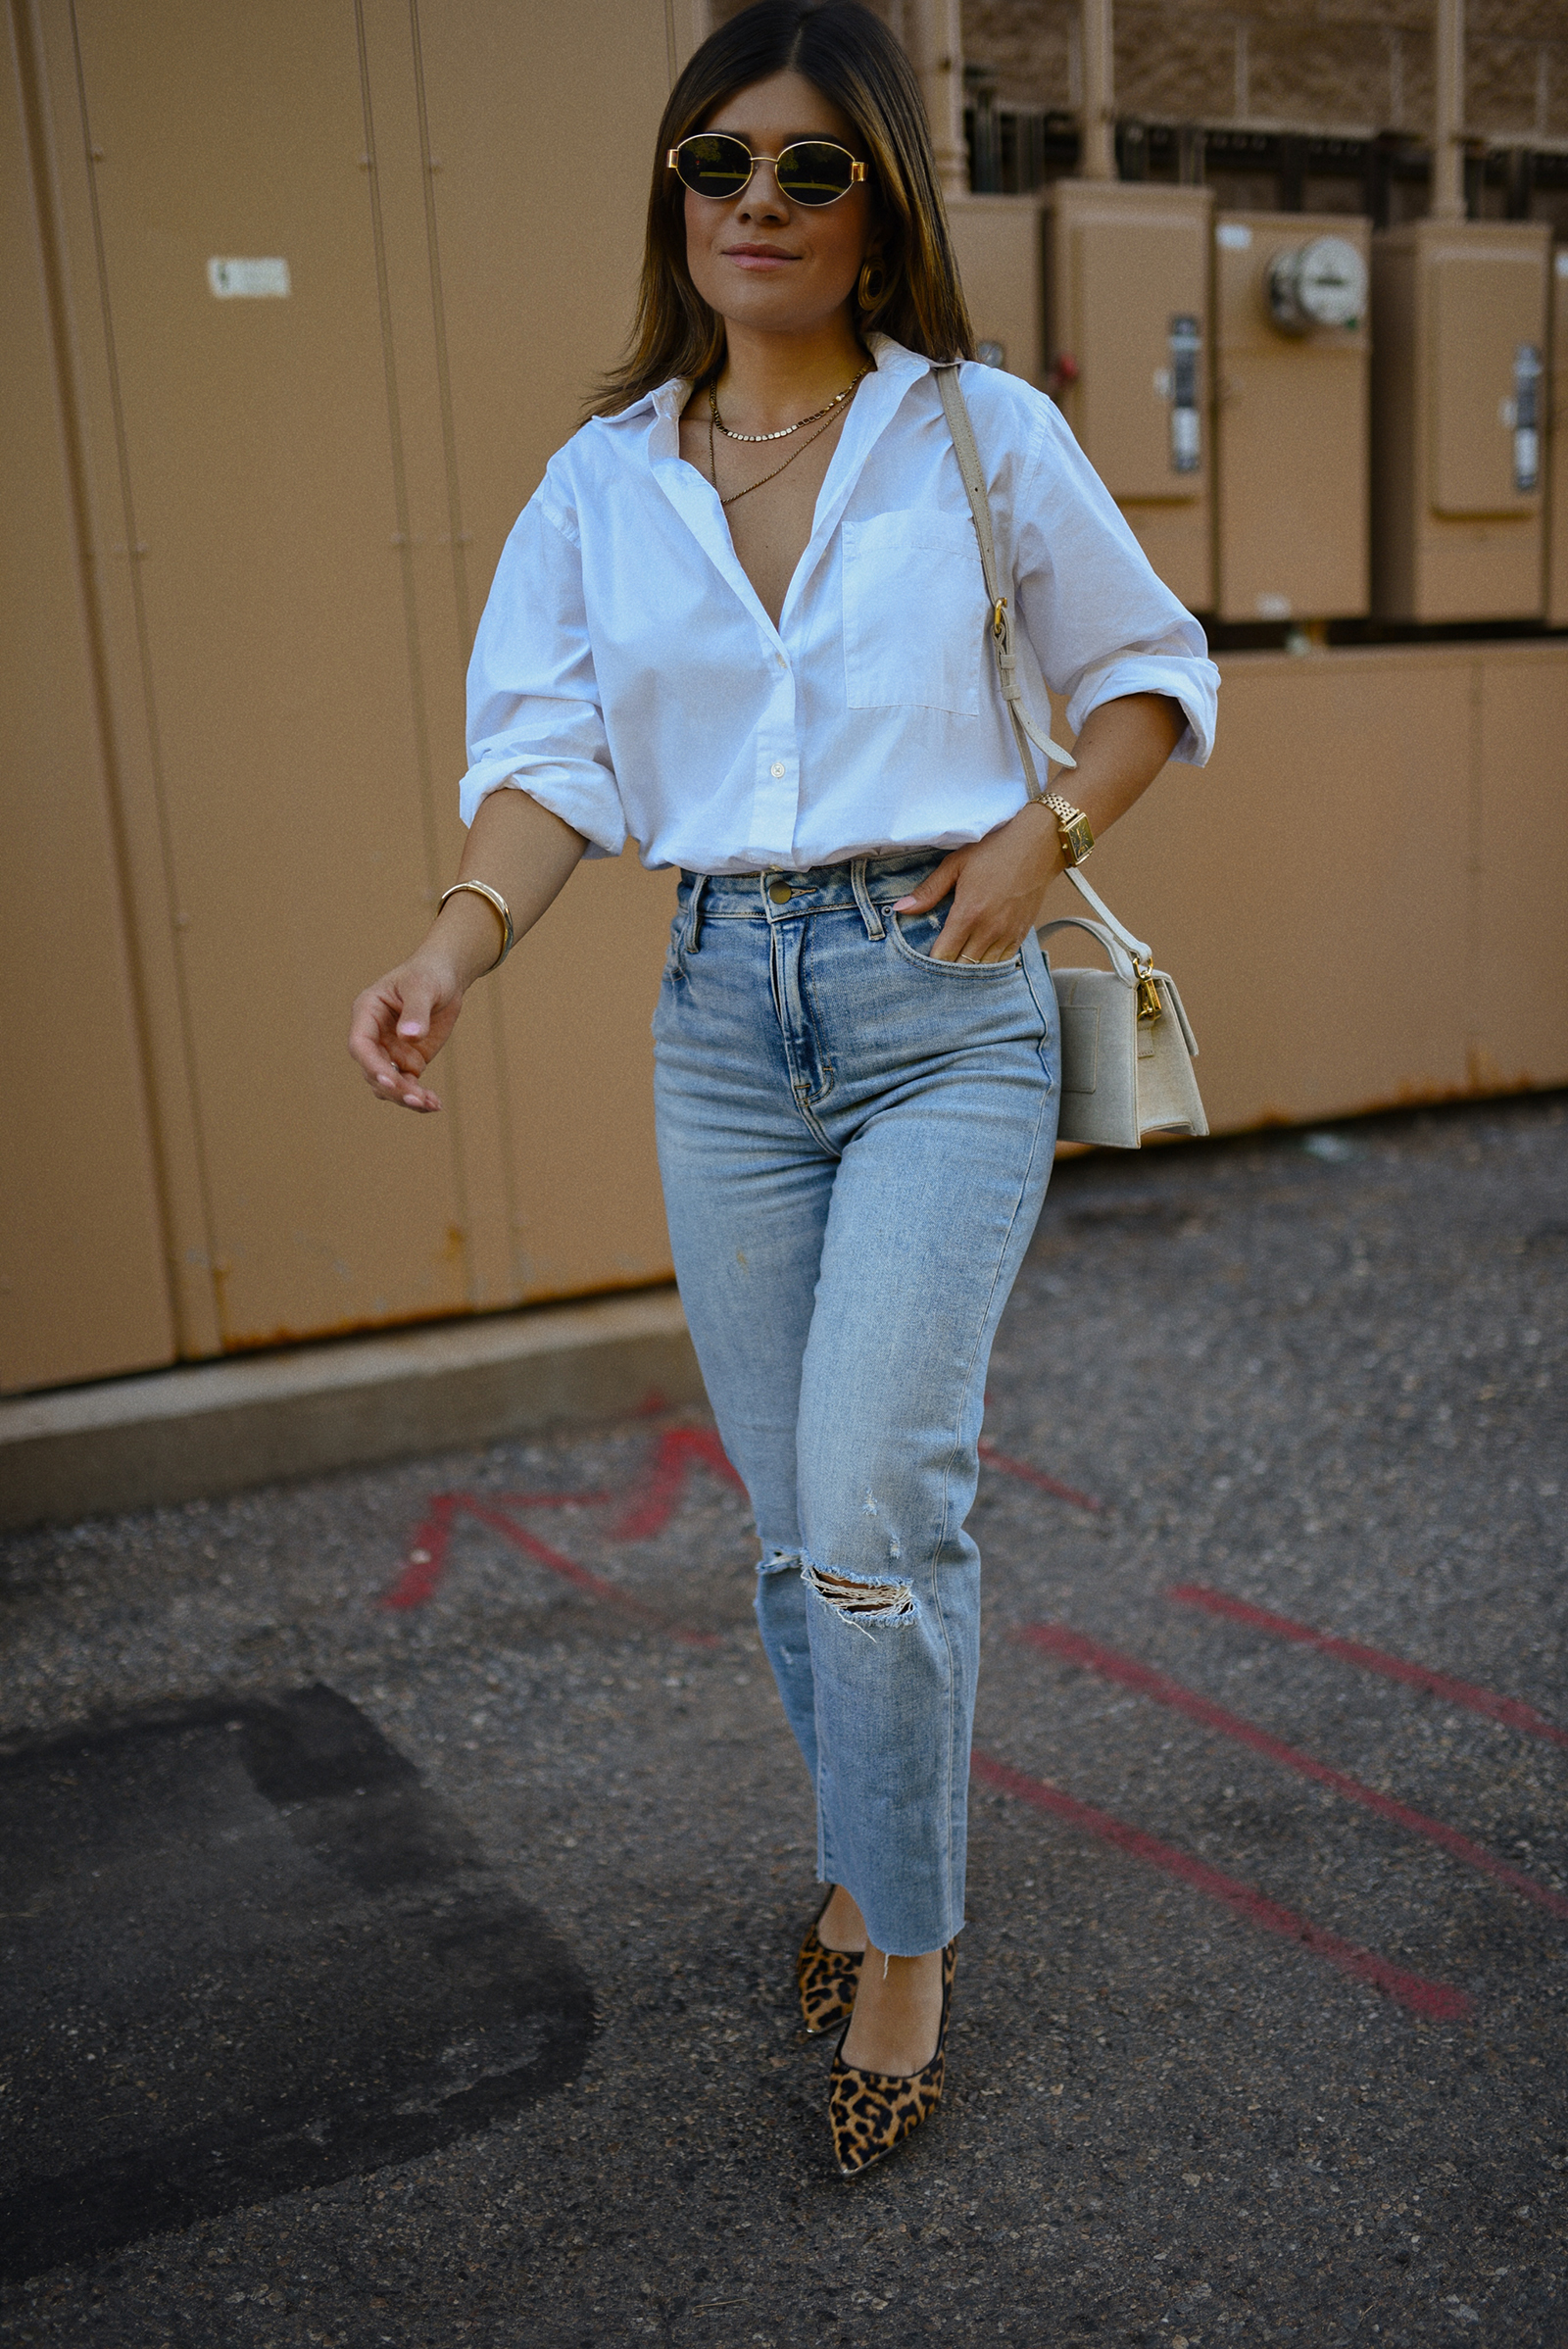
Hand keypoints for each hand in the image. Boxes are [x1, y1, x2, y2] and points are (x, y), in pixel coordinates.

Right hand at [347, 950, 465, 1112]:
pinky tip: (435, 1104)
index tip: (390, 1079)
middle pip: (372, 1071)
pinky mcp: (408, 1062)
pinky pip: (408, 1086)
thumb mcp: (422, 987)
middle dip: (393, 1088)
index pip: (360, 1045)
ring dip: (405, 1098)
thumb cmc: (428, 974)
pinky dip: (419, 1098)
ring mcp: (390, 1051)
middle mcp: (374, 1036)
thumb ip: (415, 1011)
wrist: (446, 978)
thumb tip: (409, 1037)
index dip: (372, 1065)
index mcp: (367, 1012)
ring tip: (430, 1104)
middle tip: (417, 1099)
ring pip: (387, 1085)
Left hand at [890, 803, 1063, 962]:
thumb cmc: (995, 850)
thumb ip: (929, 890)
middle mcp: (989, 930)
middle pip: (962, 969)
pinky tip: (978, 957)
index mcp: (968, 914)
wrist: (1038, 845)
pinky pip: (1002, 962)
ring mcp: (1007, 935)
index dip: (930, 962)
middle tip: (935, 966)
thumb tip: (901, 908)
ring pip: (983, 970)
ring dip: (968, 969)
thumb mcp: (956, 864)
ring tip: (955, 965)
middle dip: (947, 970)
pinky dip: (989, 965)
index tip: (921, 960)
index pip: (943, 956)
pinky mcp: (1021, 934)